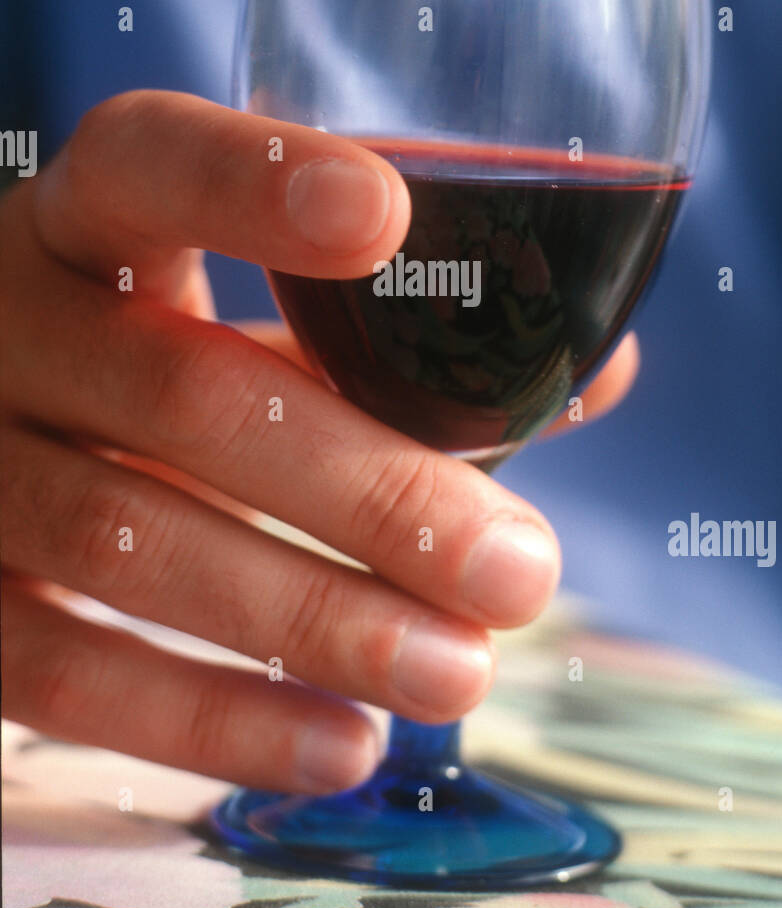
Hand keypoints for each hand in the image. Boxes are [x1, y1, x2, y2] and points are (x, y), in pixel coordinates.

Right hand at [0, 90, 635, 792]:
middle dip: (368, 491)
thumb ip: (389, 339)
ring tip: (459, 670)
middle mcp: (8, 328)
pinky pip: (68, 673)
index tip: (387, 216)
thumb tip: (596, 375)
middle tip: (515, 570)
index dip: (252, 182)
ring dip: (315, 620)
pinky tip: (345, 745)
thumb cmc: (151, 358)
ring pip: (131, 544)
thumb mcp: (239, 316)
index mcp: (83, 223)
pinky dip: (214, 719)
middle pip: (184, 398)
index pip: (146, 162)